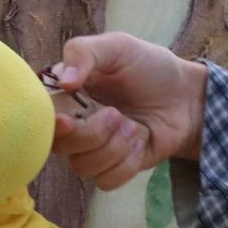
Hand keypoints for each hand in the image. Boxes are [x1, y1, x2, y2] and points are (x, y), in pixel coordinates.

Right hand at [49, 32, 205, 189]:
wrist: (187, 97)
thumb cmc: (150, 67)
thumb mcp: (118, 46)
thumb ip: (84, 52)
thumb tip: (64, 82)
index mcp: (67, 93)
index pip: (40, 115)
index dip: (48, 123)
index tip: (67, 120)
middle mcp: (74, 123)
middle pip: (57, 146)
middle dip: (90, 134)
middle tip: (117, 114)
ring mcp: (94, 148)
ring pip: (81, 167)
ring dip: (112, 148)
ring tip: (133, 126)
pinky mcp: (115, 167)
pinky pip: (105, 181)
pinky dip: (125, 164)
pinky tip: (140, 143)